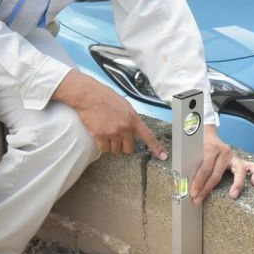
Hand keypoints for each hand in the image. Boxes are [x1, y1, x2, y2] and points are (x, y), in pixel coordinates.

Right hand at [53, 71, 167, 157]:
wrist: (90, 96)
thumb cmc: (106, 98)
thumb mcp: (125, 106)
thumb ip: (130, 119)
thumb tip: (132, 130)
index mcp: (133, 119)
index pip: (148, 136)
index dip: (156, 148)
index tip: (163, 157)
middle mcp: (125, 127)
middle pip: (129, 149)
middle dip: (123, 146)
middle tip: (117, 137)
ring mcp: (113, 132)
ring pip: (116, 150)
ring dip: (111, 145)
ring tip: (106, 132)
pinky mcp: (101, 135)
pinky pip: (104, 149)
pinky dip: (102, 145)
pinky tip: (99, 135)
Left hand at [189, 126, 253, 203]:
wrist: (205, 131)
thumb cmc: (196, 143)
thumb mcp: (190, 150)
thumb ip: (188, 163)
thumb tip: (180, 182)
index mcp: (211, 148)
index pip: (205, 168)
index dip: (198, 182)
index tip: (192, 193)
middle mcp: (224, 151)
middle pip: (217, 174)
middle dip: (207, 189)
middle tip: (198, 200)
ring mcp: (233, 155)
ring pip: (238, 171)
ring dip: (236, 185)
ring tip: (233, 195)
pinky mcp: (238, 159)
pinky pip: (252, 166)